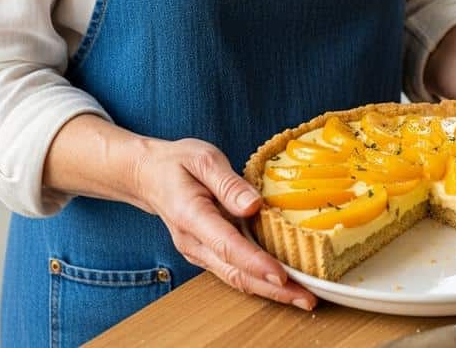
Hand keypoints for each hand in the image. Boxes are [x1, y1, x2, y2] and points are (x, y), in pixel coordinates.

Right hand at [132, 138, 317, 309]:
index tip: (281, 274)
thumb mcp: (203, 158)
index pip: (227, 245)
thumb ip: (228, 183)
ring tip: (303, 297)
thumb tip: (254, 205)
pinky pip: (233, 272)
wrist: (148, 177)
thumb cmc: (177, 164)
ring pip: (235, 278)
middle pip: (235, 273)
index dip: (255, 262)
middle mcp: (193, 242)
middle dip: (272, 289)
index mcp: (191, 216)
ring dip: (269, 291)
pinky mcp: (206, 253)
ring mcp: (198, 251)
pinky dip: (259, 281)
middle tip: (306, 297)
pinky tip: (284, 284)